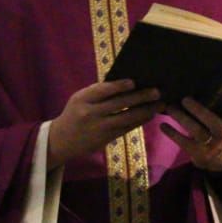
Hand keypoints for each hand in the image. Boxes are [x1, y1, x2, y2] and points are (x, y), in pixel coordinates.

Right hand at [47, 80, 163, 166]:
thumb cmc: (75, 113)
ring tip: (160, 104)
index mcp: (82, 99)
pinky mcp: (106, 139)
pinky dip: (140, 121)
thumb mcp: (80, 99)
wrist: (61, 140)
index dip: (119, 86)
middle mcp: (90, 113)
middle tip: (157, 92)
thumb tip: (127, 83)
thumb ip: (98, 92)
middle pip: (119, 104)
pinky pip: (126, 128)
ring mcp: (99, 128)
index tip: (134, 82)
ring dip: (145, 111)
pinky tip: (150, 115)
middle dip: (140, 97)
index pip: (102, 90)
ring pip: (126, 118)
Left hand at [160, 95, 221, 173]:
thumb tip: (211, 84)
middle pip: (211, 120)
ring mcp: (210, 145)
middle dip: (197, 109)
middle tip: (185, 99)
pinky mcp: (198, 153)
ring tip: (170, 108)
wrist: (217, 160)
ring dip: (181, 118)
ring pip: (195, 130)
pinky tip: (163, 125)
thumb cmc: (219, 132)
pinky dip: (171, 133)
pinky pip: (183, 141)